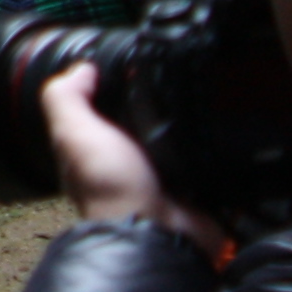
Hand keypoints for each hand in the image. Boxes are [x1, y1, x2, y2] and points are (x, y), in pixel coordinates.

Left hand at [41, 65, 220, 250]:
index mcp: (96, 149)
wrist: (156, 231)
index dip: (114, 87)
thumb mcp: (75, 133)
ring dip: (190, 123)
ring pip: (178, 140)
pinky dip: (215, 146)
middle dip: (159, 104)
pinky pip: (208, 159)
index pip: (104, 110)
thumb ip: (67, 99)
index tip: (136, 61)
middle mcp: (128, 162)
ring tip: (207, 91)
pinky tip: (224, 123)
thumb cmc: (111, 182)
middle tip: (180, 73)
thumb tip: (81, 69)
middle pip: (145, 123)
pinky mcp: (196, 187)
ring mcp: (164, 176)